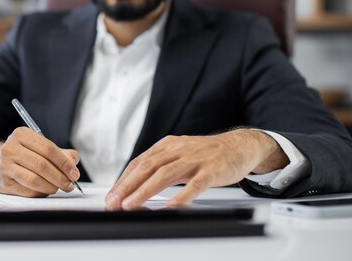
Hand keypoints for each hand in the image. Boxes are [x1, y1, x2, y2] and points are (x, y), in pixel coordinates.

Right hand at [0, 127, 79, 196]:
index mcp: (22, 134)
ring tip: (58, 188)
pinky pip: (28, 190)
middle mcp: (11, 148)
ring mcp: (5, 165)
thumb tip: (73, 163)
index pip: (48, 148)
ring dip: (51, 187)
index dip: (64, 162)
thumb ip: (60, 153)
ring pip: (34, 180)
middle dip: (60, 177)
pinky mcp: (4, 182)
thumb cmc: (24, 154)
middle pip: (42, 165)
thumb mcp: (39, 146)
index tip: (74, 173)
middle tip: (69, 184)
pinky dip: (41, 192)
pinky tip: (45, 190)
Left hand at [105, 129, 287, 209]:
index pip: (139, 163)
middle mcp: (177, 149)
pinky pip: (195, 184)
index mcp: (167, 145)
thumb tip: (136, 185)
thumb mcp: (179, 154)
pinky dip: (182, 195)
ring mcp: (194, 159)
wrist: (239, 145)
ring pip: (165, 174)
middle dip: (128, 186)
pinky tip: (171, 206)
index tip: (112, 196)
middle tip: (114, 203)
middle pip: (147, 167)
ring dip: (145, 191)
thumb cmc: (206, 154)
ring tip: (132, 205)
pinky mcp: (212, 169)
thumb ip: (160, 166)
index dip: (123, 180)